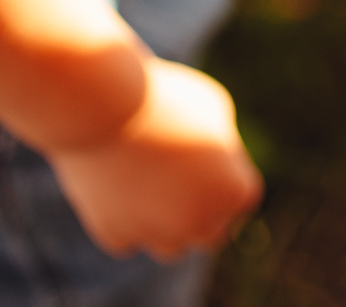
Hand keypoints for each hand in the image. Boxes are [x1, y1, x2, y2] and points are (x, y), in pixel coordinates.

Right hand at [44, 57, 262, 261]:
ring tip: (153, 188)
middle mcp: (199, 223)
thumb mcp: (212, 108)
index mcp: (233, 190)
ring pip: (172, 247)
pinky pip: (129, 240)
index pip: (242, 199)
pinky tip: (120, 192)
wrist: (103, 104)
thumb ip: (221, 149)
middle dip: (203, 211)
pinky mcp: (113, 235)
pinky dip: (126, 222)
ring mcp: (155, 234)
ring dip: (168, 227)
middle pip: (212, 234)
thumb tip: (214, 171)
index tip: (205, 148)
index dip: (226, 172)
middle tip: (183, 178)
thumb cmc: (164, 98)